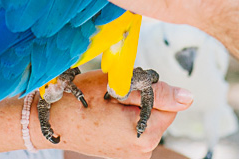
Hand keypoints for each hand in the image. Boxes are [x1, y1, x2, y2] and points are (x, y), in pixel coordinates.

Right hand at [39, 69, 192, 158]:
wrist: (50, 122)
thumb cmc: (78, 101)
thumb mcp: (118, 86)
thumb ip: (157, 92)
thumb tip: (188, 98)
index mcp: (145, 133)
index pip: (168, 101)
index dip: (148, 89)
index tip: (123, 90)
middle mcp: (143, 149)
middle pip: (159, 110)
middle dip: (141, 97)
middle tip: (112, 96)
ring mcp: (134, 153)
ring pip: (147, 116)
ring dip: (132, 106)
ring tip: (106, 106)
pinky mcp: (125, 151)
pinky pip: (135, 125)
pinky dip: (125, 116)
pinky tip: (105, 115)